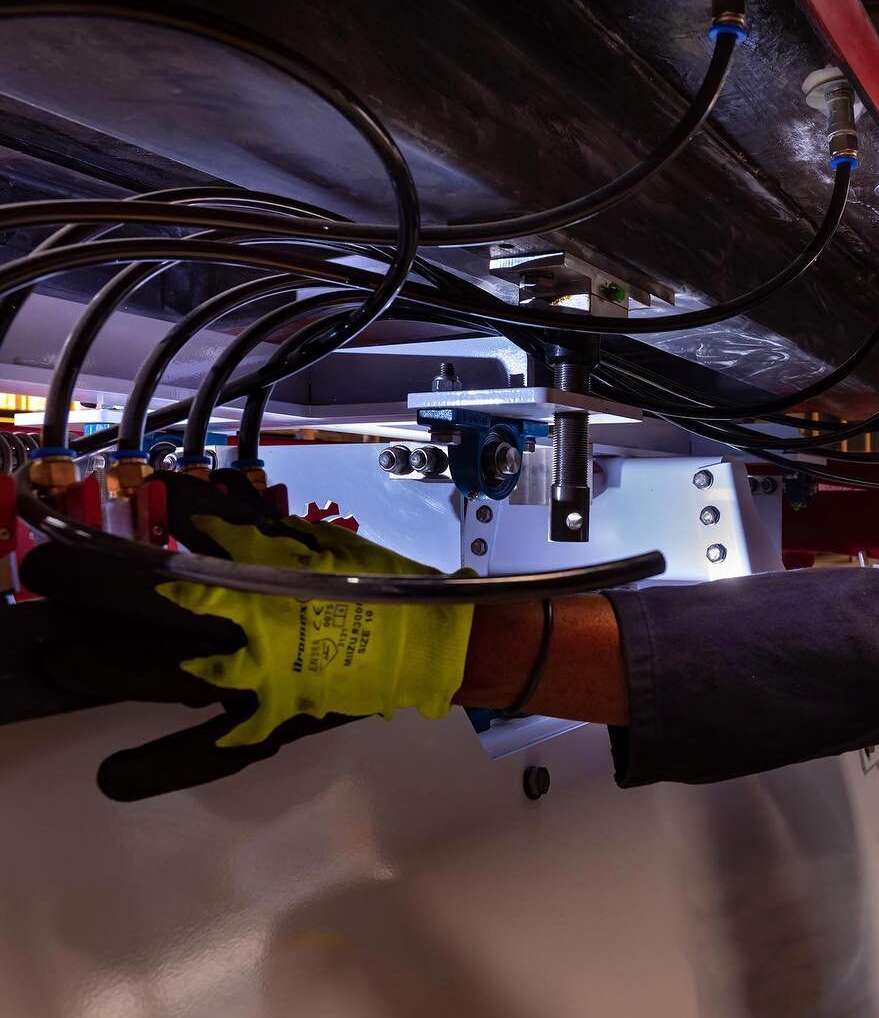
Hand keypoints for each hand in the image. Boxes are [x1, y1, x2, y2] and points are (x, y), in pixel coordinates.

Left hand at [18, 469, 473, 800]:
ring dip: (111, 666)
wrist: (438, 643)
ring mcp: (264, 680)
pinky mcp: (276, 724)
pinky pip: (213, 751)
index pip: (175, 555)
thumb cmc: (375, 584)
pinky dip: (163, 765)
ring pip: (174, 673)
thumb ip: (246, 525)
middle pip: (163, 606)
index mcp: (268, 575)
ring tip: (60, 666)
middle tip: (44, 583)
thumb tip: (183, 497)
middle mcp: (258, 624)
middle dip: (97, 594)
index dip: (109, 555)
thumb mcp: (311, 543)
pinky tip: (112, 778)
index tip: (50, 552)